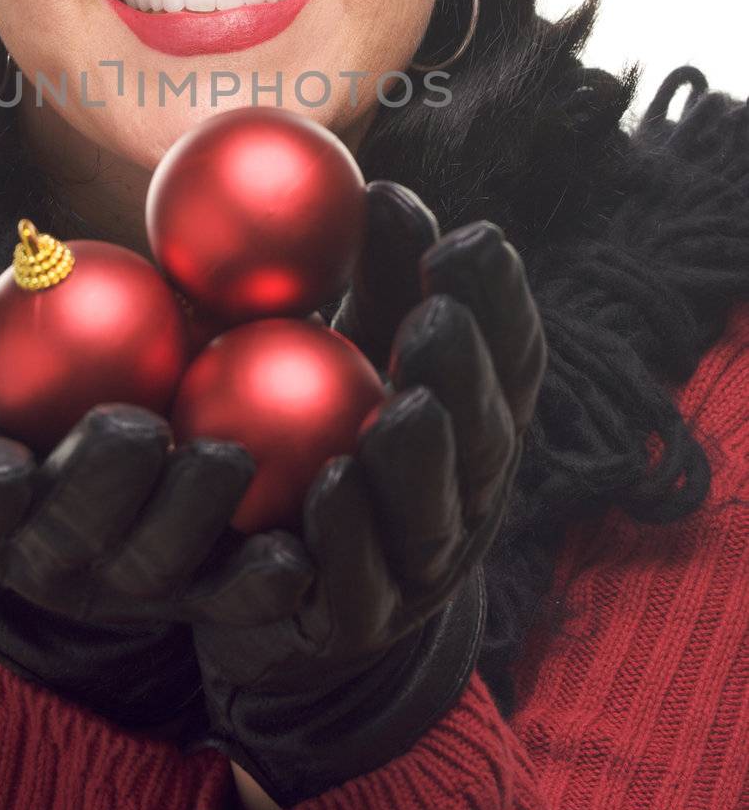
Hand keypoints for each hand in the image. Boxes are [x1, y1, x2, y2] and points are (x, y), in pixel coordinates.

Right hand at [0, 250, 314, 631]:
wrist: (108, 445)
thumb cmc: (25, 388)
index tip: (0, 464)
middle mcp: (48, 552)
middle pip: (66, 537)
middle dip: (98, 491)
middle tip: (139, 431)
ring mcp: (123, 583)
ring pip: (151, 569)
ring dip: (187, 519)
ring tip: (227, 460)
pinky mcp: (195, 597)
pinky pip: (227, 598)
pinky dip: (257, 582)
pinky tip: (295, 552)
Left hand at [189, 184, 545, 803]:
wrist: (298, 597)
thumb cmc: (334, 436)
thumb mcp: (355, 352)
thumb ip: (376, 282)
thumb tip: (375, 189)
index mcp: (479, 424)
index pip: (510, 360)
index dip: (500, 304)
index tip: (472, 237)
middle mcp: (470, 495)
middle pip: (484, 435)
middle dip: (466, 375)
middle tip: (433, 318)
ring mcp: (423, 566)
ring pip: (438, 514)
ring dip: (423, 461)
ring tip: (400, 407)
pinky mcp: (362, 621)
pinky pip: (363, 582)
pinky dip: (351, 536)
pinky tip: (330, 485)